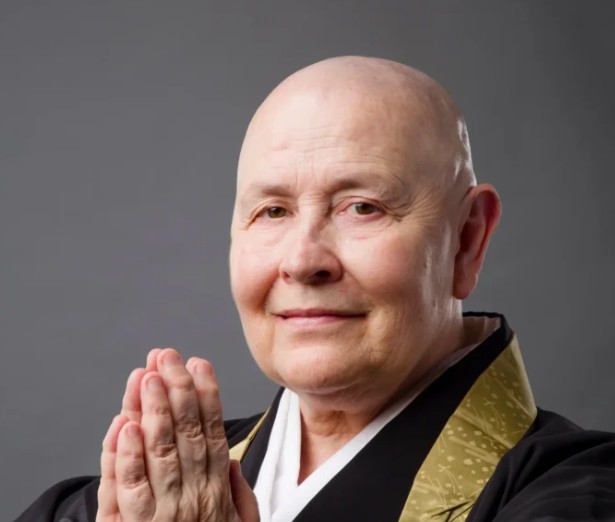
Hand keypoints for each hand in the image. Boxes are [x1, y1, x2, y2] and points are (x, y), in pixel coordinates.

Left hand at [96, 349, 258, 521]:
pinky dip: (124, 456)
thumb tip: (235, 460)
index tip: (201, 364)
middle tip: (167, 356)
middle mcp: (194, 495)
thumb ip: (241, 494)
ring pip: (158, 452)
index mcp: (218, 491)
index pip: (214, 432)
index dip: (208, 395)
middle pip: (187, 433)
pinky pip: (128, 490)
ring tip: (145, 376)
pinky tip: (123, 425)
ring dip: (151, 410)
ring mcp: (165, 513)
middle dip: (176, 389)